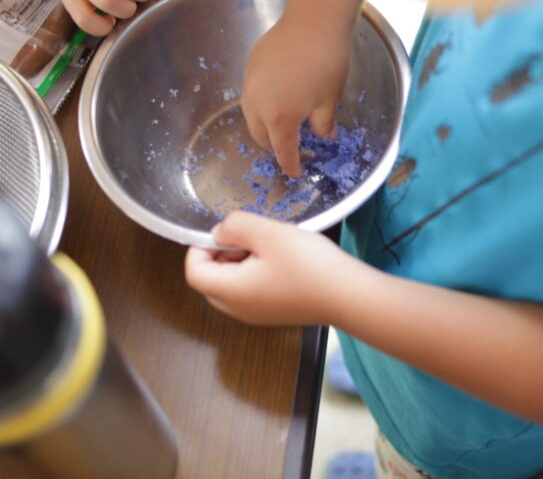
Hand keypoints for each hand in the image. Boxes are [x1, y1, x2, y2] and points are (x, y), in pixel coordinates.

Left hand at [184, 212, 355, 325]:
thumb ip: (235, 226)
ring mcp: (256, 315)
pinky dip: (255, 273)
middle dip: (222, 254)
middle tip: (249, 238)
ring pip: (230, 286)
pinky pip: (250, 292)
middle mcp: (238, 310)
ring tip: (269, 246)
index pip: (194, 271)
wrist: (349, 296)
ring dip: (240, 262)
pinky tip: (282, 260)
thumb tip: (218, 232)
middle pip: (210, 280)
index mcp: (230, 292)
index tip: (228, 231)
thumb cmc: (309, 265)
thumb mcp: (269, 233)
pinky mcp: (274, 314)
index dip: (201, 247)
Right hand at [241, 11, 350, 176]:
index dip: (290, 164)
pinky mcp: (251, 66)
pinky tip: (279, 98)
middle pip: (260, 136)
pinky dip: (262, 105)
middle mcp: (257, 104)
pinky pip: (252, 95)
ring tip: (283, 124)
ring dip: (264, 126)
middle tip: (291, 148)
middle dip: (274, 146)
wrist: (313, 21)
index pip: (282, 150)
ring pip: (251, 116)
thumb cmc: (326, 62)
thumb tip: (326, 136)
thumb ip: (324, 124)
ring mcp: (250, 84)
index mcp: (279, 118)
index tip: (295, 173)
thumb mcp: (329, 100)